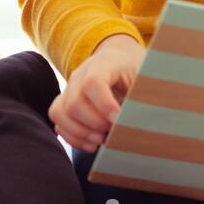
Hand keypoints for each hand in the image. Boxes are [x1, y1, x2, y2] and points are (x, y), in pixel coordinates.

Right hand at [49, 33, 144, 152]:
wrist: (118, 59)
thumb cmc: (134, 70)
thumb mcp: (144, 77)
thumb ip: (143, 94)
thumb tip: (145, 120)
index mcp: (103, 64)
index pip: (93, 82)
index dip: (104, 105)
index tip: (117, 120)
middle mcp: (80, 75)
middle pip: (74, 102)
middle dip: (93, 124)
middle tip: (111, 132)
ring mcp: (69, 88)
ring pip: (60, 112)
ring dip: (81, 133)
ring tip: (101, 140)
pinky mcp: (64, 103)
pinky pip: (58, 121)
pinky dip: (73, 137)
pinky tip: (91, 144)